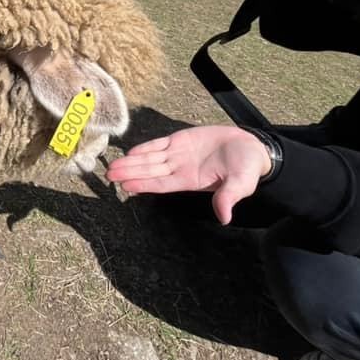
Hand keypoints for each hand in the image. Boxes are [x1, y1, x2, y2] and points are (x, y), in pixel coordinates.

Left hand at [106, 125, 272, 224]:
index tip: (125, 186)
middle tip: (108, 175)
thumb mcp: (241, 183)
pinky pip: (159, 144)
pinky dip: (145, 148)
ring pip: (150, 158)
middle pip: (150, 172)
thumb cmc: (247, 168)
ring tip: (113, 166)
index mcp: (190, 181)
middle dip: (129, 173)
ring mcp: (179, 154)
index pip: (161, 184)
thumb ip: (228, 197)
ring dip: (132, 162)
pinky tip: (131, 152)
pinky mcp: (181, 140)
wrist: (251, 147)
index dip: (144, 184)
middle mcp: (180, 169)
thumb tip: (224, 218)